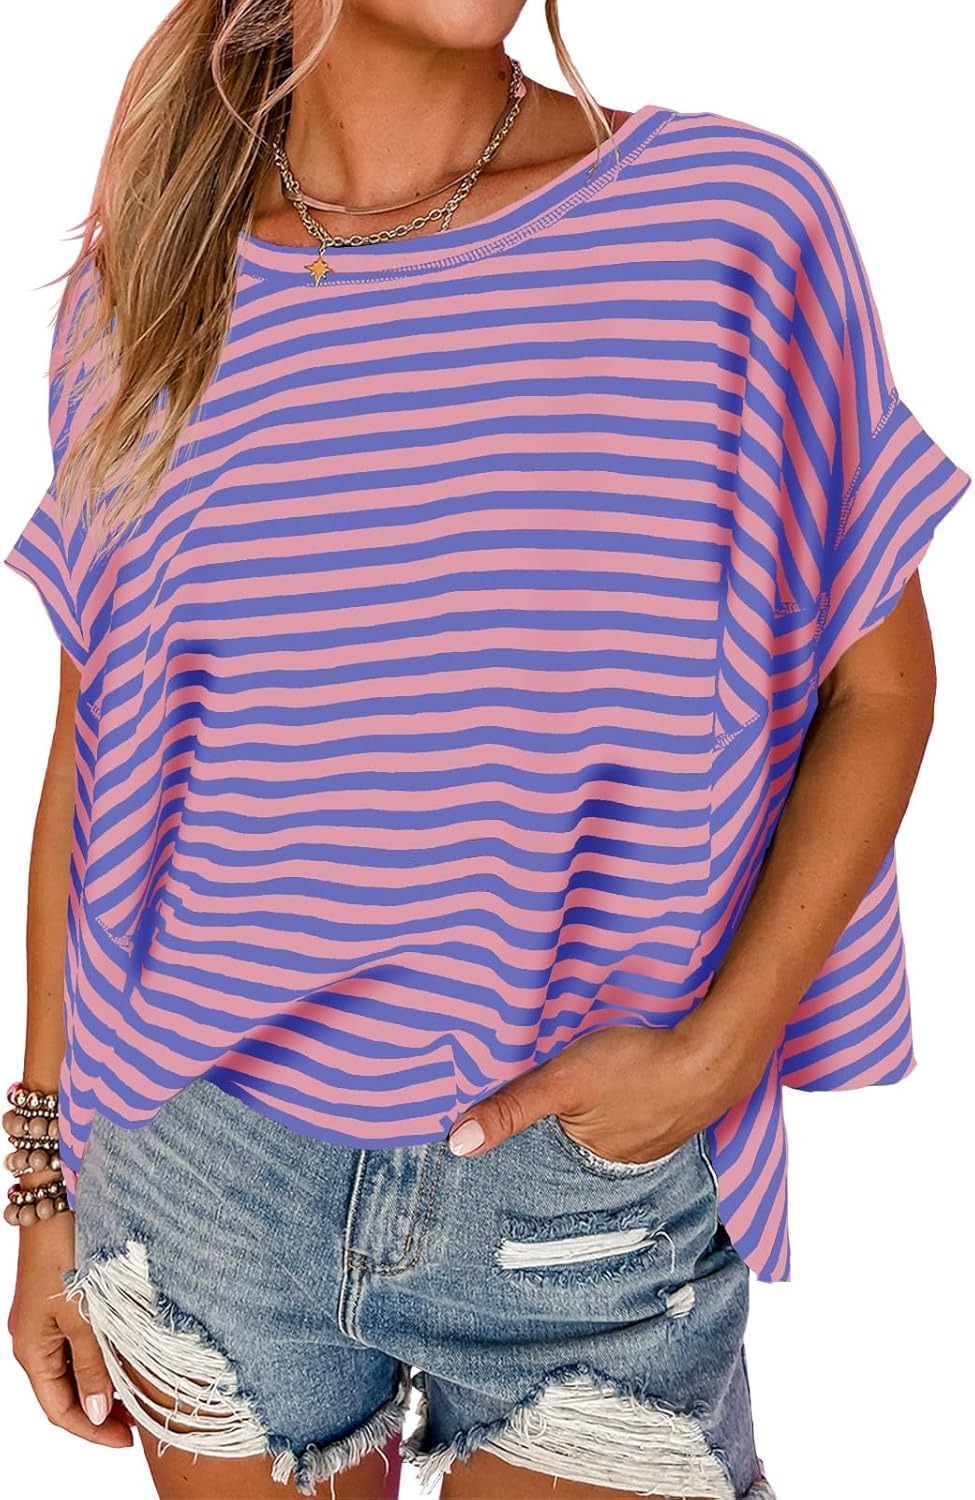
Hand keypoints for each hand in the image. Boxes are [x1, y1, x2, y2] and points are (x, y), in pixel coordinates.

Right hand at [7, 1207, 134, 1446]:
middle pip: (66, 1392)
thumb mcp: (84, 1316)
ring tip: (140, 1393)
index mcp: (32, 1350)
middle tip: (142, 1420)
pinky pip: (80, 1343)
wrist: (58, 1201)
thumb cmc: (67, 1253)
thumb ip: (93, 1365)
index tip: (128, 1441)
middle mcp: (36, 1339)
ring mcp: (47, 1320)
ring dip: (104, 1384)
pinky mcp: (62, 1300)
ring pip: (76, 1368)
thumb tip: (98, 1414)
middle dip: (101, 1411)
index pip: (59, 1410)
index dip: (92, 1431)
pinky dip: (103, 1356)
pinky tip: (129, 1357)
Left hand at [446, 1018, 766, 1160]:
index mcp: (591, 1158)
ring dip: (601, 1107)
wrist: (717, 1052)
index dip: (532, 1126)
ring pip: (611, 1122)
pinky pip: (641, 1109)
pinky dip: (630, 1097)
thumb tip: (456, 1144)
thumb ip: (512, 1108)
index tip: (518, 1105)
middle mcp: (623, 1158)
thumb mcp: (564, 1081)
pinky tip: (630, 1076)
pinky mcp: (677, 1110)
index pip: (545, 1147)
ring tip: (594, 1082)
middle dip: (567, 1117)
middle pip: (579, 1135)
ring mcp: (656, 1137)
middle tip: (560, 1087)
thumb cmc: (638, 1067)